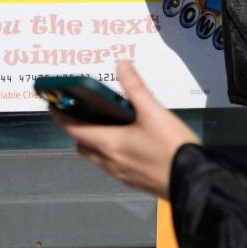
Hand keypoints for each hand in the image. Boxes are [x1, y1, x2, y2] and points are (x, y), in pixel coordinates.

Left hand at [50, 61, 200, 198]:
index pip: (74, 129)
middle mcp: (110, 162)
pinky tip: (130, 141)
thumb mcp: (154, 112)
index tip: (53, 104)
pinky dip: (111, 151)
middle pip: (83, 144)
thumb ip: (136, 87)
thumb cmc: (173, 150)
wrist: (193, 181)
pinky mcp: (134, 180)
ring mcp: (121, 174)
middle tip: (81, 111)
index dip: (60, 115)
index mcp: (110, 144)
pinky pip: (112, 165)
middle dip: (78, 127)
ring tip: (108, 123)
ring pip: (97, 156)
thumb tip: (123, 66)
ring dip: (95, 140)